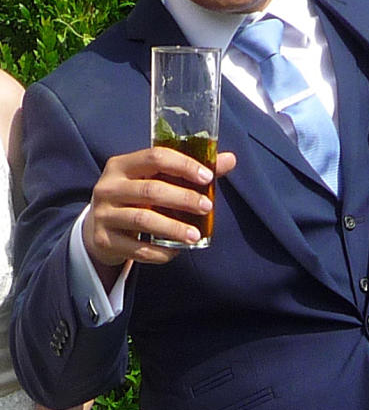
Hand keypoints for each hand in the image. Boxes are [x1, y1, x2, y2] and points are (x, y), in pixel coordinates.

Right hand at [82, 146, 236, 279]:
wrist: (98, 228)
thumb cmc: (135, 199)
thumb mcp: (154, 181)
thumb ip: (189, 171)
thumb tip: (230, 159)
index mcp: (122, 165)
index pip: (155, 157)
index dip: (183, 165)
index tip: (207, 177)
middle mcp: (108, 187)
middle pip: (150, 190)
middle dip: (183, 199)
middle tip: (206, 207)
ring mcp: (103, 214)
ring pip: (143, 220)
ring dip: (173, 228)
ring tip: (195, 236)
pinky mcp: (104, 240)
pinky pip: (137, 248)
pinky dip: (160, 252)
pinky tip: (176, 251)